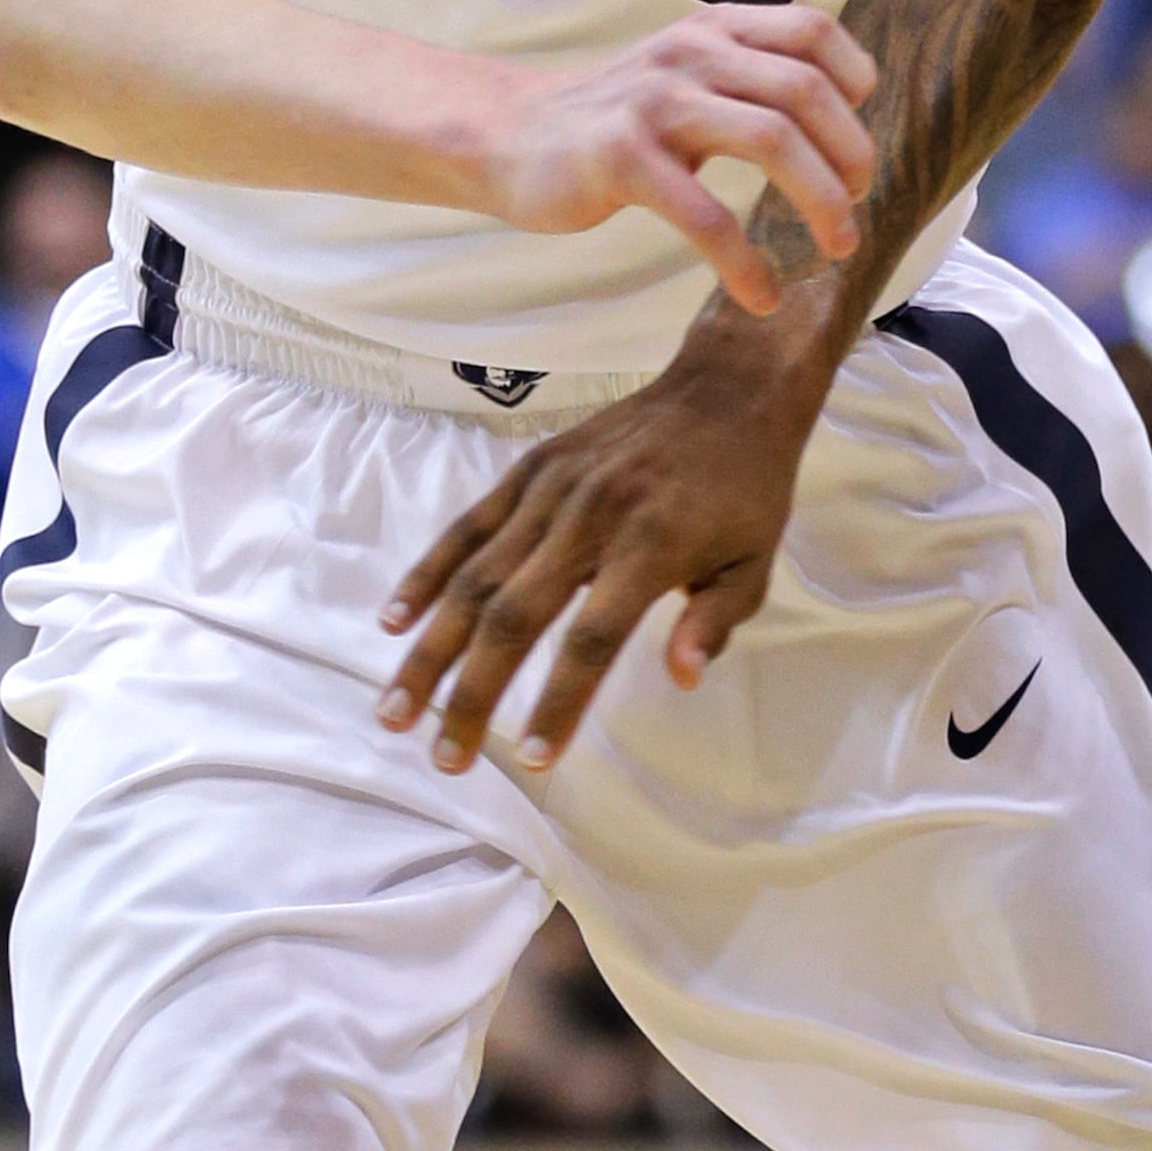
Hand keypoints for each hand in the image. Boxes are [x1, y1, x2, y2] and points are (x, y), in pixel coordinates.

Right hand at [376, 322, 816, 771]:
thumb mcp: (756, 563)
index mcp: (650, 548)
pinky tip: (395, 622)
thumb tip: (681, 678)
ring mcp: (551, 491)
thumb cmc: (746, 489)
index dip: (559, 702)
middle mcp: (590, 520)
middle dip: (471, 693)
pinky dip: (427, 575)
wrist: (726, 390)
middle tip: (443, 757)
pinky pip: (467, 527)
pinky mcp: (530, 469)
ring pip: (475, 579)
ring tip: (396, 709)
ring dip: (430, 649)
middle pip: (514, 618)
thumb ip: (715, 623)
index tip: (533, 760)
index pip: (592, 640)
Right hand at [468, 5, 876, 310]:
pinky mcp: (622, 158)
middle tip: (856, 205)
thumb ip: (752, 77)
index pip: (813, 31)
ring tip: (838, 246)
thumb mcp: (688, 73)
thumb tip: (844, 113)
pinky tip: (761, 295)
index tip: (854, 137)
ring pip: (771, 139)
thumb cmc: (618, 117)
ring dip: (821, 201)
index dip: (854, 82)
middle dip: (850, 155)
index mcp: (715, 29)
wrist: (509, 135)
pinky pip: (705, 214)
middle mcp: (691, 53)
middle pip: (805, 91)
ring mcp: (655, 102)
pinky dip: (745, 262)